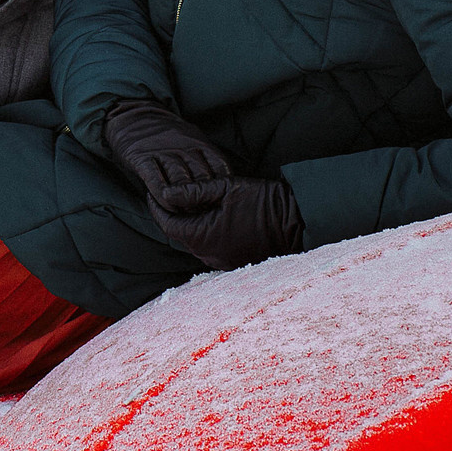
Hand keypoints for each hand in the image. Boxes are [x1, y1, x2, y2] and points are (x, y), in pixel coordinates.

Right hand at [100, 99, 233, 205]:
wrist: (133, 115)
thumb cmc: (165, 134)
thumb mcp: (192, 138)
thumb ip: (207, 157)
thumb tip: (224, 183)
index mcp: (199, 143)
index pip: (220, 168)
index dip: (223, 188)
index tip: (221, 201)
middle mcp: (183, 147)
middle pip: (202, 178)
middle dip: (205, 198)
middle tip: (205, 214)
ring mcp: (163, 151)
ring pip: (181, 181)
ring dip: (186, 201)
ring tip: (187, 214)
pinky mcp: (142, 157)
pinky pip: (155, 180)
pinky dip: (163, 196)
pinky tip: (166, 206)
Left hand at [150, 175, 303, 270]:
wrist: (298, 222)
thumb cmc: (263, 202)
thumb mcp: (225, 188)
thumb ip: (192, 191)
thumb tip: (164, 192)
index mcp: (202, 237)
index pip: (166, 223)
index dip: (156, 206)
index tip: (153, 190)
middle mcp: (209, 255)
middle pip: (179, 233)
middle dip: (172, 213)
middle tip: (169, 192)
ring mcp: (222, 261)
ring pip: (194, 240)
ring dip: (189, 222)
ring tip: (190, 201)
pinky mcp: (233, 262)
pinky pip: (209, 247)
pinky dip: (204, 231)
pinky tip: (211, 215)